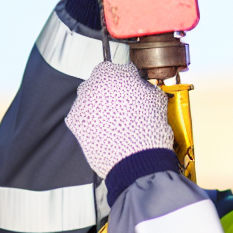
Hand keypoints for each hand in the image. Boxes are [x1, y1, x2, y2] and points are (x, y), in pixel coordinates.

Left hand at [65, 62, 174, 178]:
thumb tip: (140, 85)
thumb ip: (145, 86)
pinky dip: (90, 121)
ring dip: (98, 105)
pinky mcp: (75, 123)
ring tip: (115, 121)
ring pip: (88, 98)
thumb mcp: (157, 100)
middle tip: (123, 107)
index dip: (126, 79)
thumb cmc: (150, 132)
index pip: (117, 68)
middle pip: (99, 82)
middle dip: (110, 91)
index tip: (130, 88)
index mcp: (113, 74)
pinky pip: (82, 116)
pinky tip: (105, 130)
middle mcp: (92, 84)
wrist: (139, 163)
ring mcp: (80, 104)